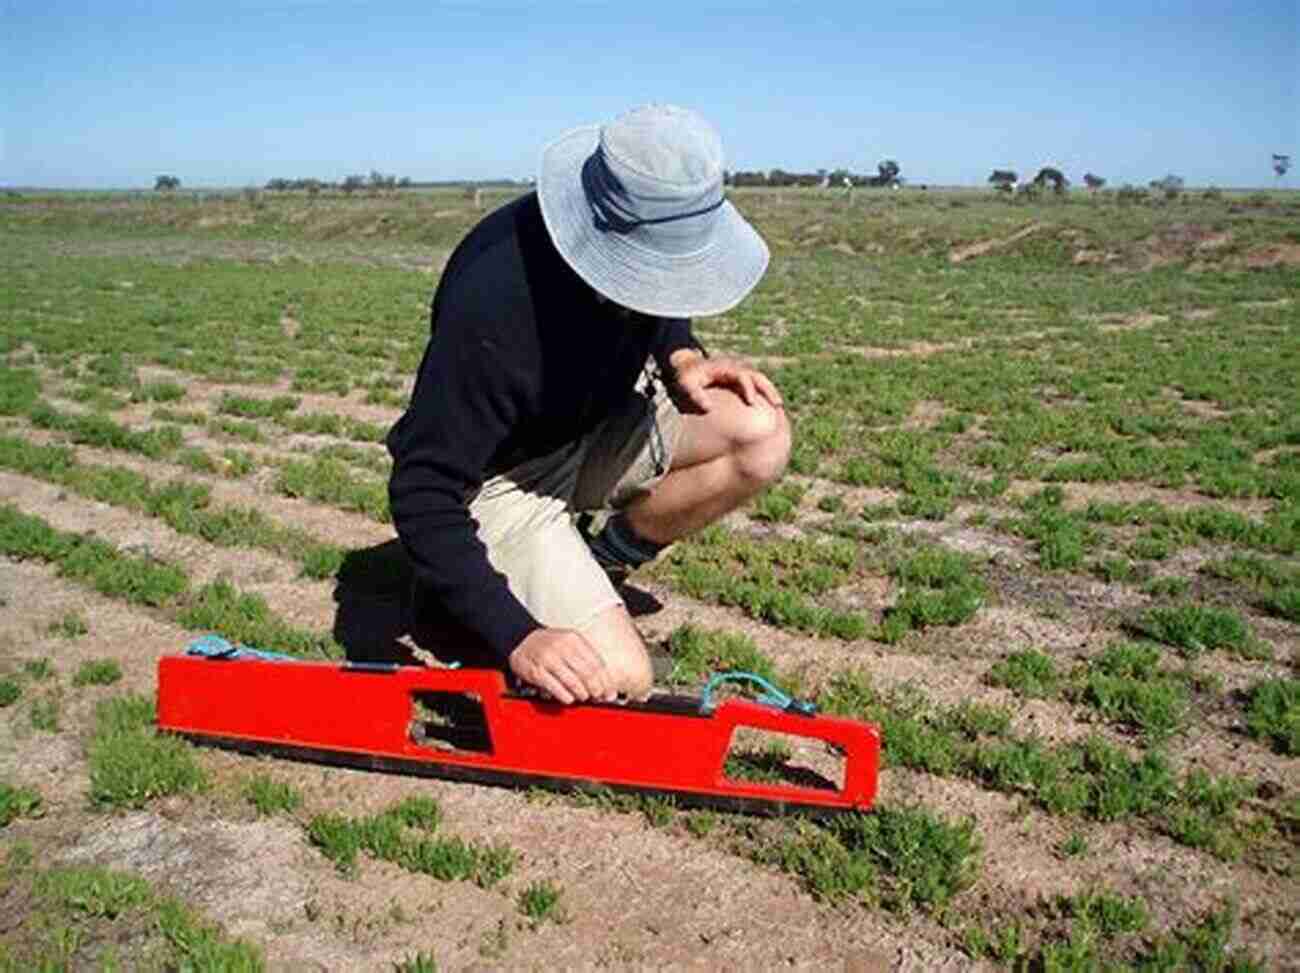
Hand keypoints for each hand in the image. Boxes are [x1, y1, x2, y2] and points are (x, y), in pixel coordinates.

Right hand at [508, 628, 615, 703]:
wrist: (520, 640)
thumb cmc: (549, 645)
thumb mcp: (570, 644)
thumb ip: (588, 662)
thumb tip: (606, 686)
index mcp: (574, 639)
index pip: (597, 662)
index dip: (605, 680)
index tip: (609, 691)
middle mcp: (561, 647)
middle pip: (587, 673)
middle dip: (596, 689)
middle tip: (597, 697)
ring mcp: (548, 658)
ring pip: (572, 681)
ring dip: (581, 693)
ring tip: (583, 697)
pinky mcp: (536, 671)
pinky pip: (555, 687)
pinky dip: (565, 696)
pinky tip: (569, 698)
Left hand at [668, 352, 783, 414]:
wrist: (687, 366)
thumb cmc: (687, 376)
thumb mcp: (687, 384)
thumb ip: (696, 394)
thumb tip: (708, 409)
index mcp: (725, 368)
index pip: (742, 376)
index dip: (748, 388)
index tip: (752, 403)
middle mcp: (735, 368)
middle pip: (757, 376)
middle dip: (768, 389)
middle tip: (778, 404)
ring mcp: (739, 373)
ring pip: (760, 380)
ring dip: (770, 392)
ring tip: (779, 407)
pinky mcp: (739, 380)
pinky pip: (755, 385)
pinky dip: (764, 394)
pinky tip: (769, 408)